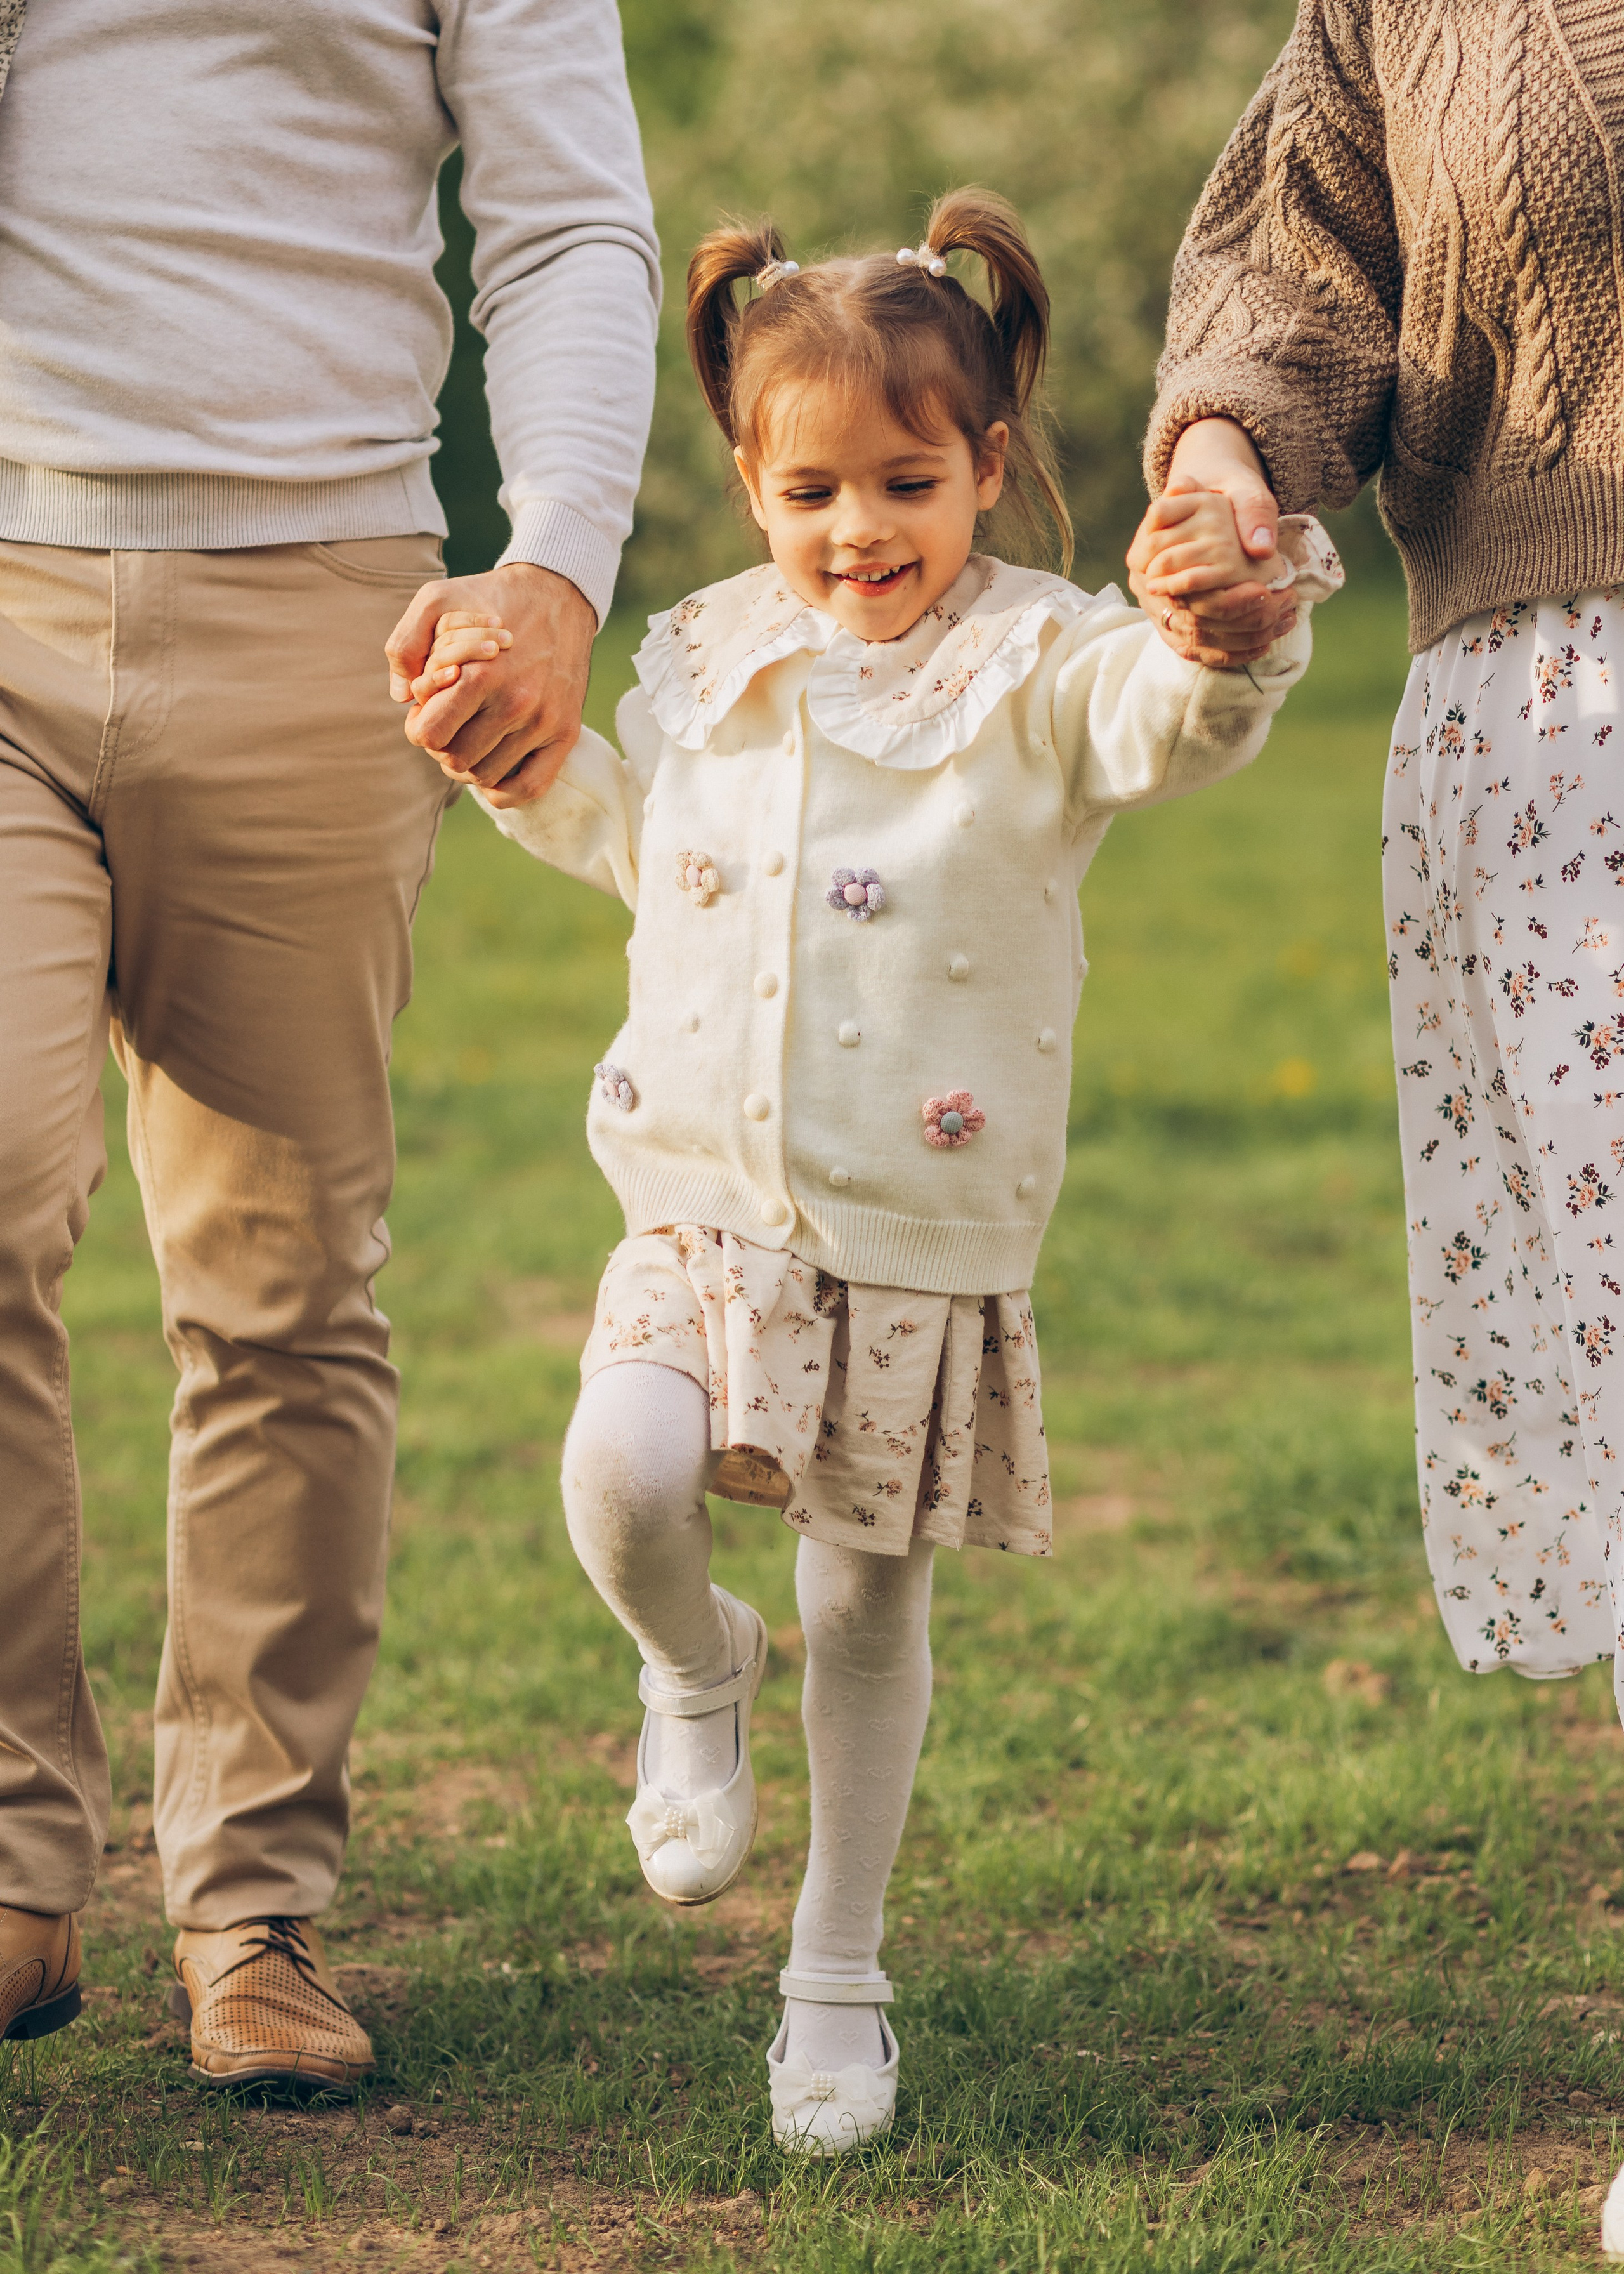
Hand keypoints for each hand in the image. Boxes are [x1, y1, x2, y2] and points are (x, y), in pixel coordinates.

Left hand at [386, 563, 595, 805]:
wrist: (557, 594)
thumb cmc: (489, 600)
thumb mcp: (436, 600)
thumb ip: (405, 645)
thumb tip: (402, 697)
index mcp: (482, 675)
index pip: (430, 735)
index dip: (419, 728)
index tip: (426, 712)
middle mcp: (516, 703)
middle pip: (455, 760)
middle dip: (441, 745)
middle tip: (448, 723)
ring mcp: (544, 722)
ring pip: (486, 776)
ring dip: (468, 764)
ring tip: (469, 736)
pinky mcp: (566, 733)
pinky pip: (528, 788)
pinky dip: (502, 790)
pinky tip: (492, 767)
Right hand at [1127, 419, 1295, 668]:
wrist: (1205, 503)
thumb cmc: (1222, 491)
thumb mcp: (1240, 489)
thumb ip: (1250, 510)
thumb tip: (1261, 547)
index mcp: (1151, 545)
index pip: (1184, 587)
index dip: (1225, 598)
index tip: (1264, 592)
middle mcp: (1146, 580)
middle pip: (1190, 618)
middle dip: (1239, 621)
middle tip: (1282, 613)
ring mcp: (1154, 604)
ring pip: (1194, 637)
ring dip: (1240, 638)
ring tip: (1282, 625)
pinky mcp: (1167, 621)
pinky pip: (1194, 648)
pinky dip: (1229, 651)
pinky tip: (1264, 644)